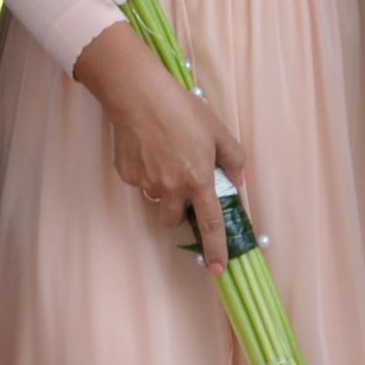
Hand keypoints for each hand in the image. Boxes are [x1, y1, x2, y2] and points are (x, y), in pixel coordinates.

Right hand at [71, 22, 249, 268]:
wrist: (138, 94)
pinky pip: (139, 182)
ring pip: (157, 199)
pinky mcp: (126, 174)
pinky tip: (147, 147)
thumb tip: (238, 180)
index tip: (217, 269)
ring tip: (164, 155)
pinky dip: (146, 171)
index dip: (216, 249)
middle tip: (183, 184)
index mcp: (198, 179)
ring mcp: (146, 183)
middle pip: (175, 219)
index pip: (211, 224)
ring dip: (163, 189)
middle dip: (180, 210)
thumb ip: (233, 159)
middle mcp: (171, 188)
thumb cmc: (182, 109)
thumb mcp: (217, 130)